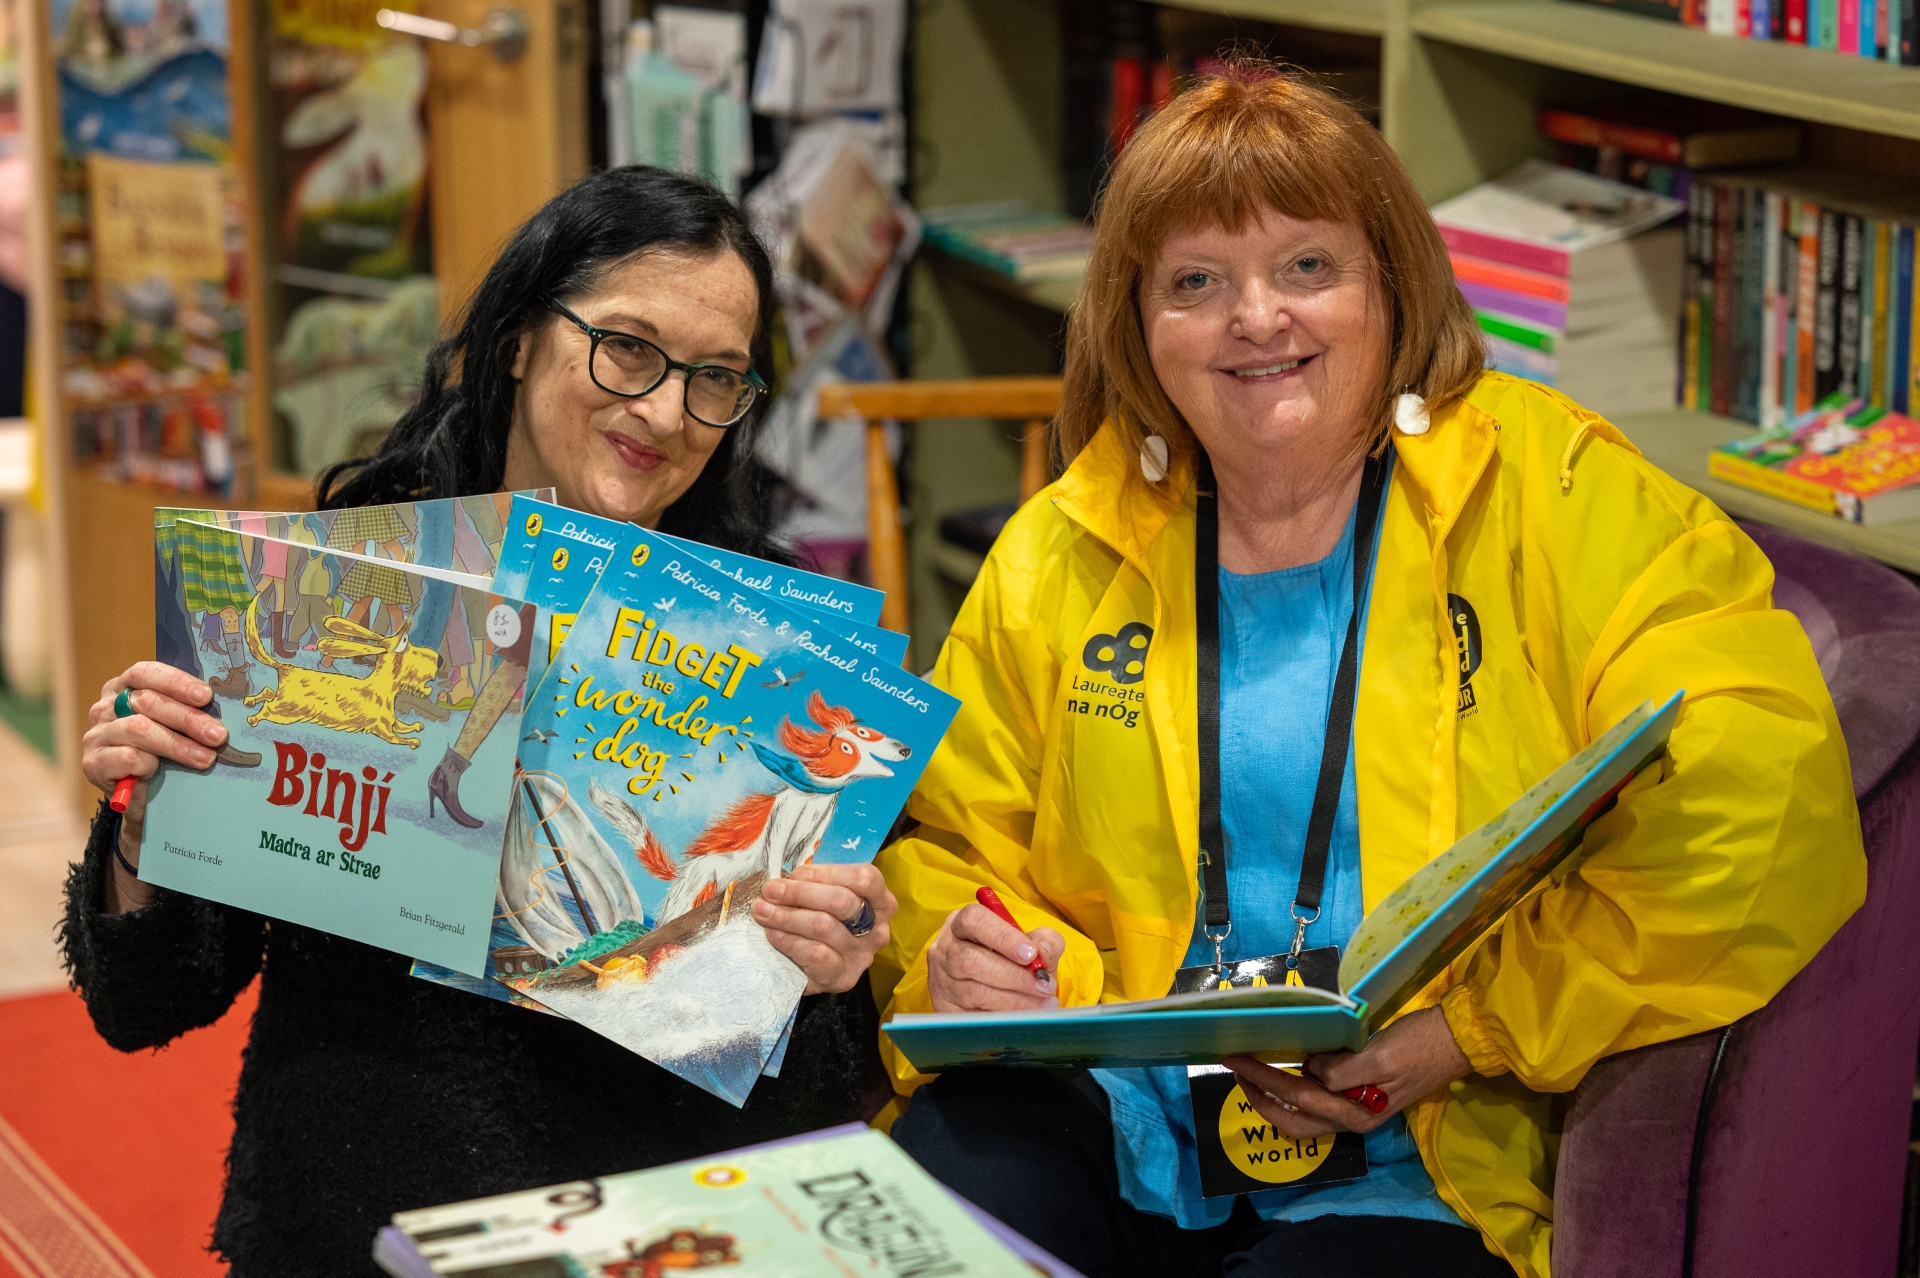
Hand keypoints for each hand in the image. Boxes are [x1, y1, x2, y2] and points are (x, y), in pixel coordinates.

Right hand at [82, 662, 226, 912]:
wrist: (143, 798)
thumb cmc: (164, 753)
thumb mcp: (176, 727)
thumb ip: (188, 709)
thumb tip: (230, 703)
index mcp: (124, 687)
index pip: (145, 673)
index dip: (177, 683)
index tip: (207, 696)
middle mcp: (106, 707)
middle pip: (148, 702)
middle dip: (189, 719)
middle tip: (219, 735)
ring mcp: (96, 735)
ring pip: (140, 729)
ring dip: (178, 745)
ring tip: (206, 759)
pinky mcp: (93, 763)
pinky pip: (125, 758)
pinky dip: (147, 764)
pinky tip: (159, 771)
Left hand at [751, 863, 896, 995]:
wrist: (811, 968)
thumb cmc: (820, 920)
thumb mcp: (824, 896)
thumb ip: (815, 883)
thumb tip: (787, 877)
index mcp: (881, 901)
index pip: (863, 878)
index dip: (826, 873)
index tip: (796, 873)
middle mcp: (877, 929)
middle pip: (842, 901)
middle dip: (800, 893)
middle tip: (770, 890)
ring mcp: (862, 955)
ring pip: (823, 927)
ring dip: (787, 916)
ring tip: (762, 910)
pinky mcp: (844, 977)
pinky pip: (815, 954)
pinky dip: (789, 940)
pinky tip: (773, 933)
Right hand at [926, 901, 1063, 1012]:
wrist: (996, 983)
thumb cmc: (1012, 957)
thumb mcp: (1032, 942)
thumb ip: (1045, 941)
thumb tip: (1043, 953)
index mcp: (961, 923)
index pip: (975, 921)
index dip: (1003, 937)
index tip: (1031, 954)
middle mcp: (945, 950)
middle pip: (971, 961)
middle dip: (1013, 976)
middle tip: (1043, 985)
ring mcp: (941, 981)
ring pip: (974, 992)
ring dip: (1014, 1000)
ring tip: (1042, 1003)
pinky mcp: (945, 1009)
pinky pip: (974, 1017)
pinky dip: (1003, 1017)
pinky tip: (1024, 1015)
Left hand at [1222, 1006, 1471, 1139]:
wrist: (1457, 1040)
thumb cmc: (1419, 1045)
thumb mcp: (1378, 1055)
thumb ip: (1340, 1071)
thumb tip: (1310, 1072)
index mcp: (1355, 1112)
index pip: (1294, 1097)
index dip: (1260, 1079)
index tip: (1235, 1059)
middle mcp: (1353, 1118)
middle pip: (1293, 1119)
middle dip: (1259, 1097)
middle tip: (1235, 1069)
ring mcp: (1358, 1109)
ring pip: (1304, 1114)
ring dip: (1274, 1095)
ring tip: (1252, 1069)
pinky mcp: (1362, 1095)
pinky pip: (1319, 1100)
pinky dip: (1296, 1089)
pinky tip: (1287, 1067)